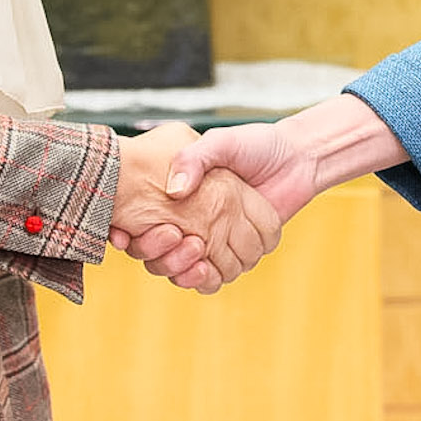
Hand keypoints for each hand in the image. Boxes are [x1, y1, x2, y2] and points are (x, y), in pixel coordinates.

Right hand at [116, 98, 407, 290]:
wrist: (296, 159)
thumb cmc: (256, 145)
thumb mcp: (220, 141)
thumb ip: (195, 158)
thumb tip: (175, 191)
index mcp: (182, 198)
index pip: (143, 225)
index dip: (131, 233)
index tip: (124, 235)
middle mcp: (192, 221)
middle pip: (158, 254)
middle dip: (156, 254)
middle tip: (169, 237)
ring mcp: (213, 240)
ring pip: (182, 270)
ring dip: (179, 268)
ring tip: (190, 252)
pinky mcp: (236, 254)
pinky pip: (212, 278)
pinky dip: (204, 279)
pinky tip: (204, 268)